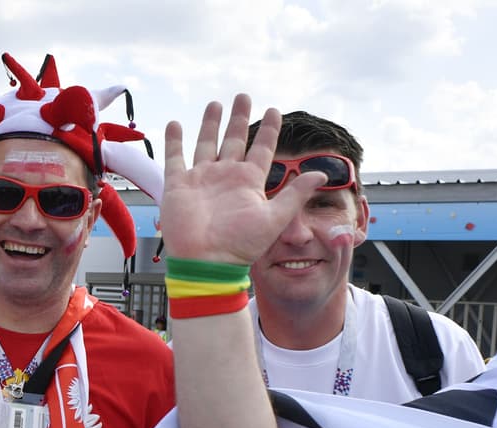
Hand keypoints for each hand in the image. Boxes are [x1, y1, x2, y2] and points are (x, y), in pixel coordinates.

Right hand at [160, 94, 325, 264]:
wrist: (206, 262)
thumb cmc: (240, 245)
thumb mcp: (275, 218)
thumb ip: (296, 194)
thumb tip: (322, 174)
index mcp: (249, 182)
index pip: (262, 149)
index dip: (268, 130)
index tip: (273, 110)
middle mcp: (226, 177)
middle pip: (235, 139)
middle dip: (239, 118)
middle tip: (244, 97)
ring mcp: (202, 179)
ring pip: (207, 143)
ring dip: (210, 124)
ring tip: (215, 104)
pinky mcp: (179, 185)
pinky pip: (176, 157)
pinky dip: (174, 141)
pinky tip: (175, 124)